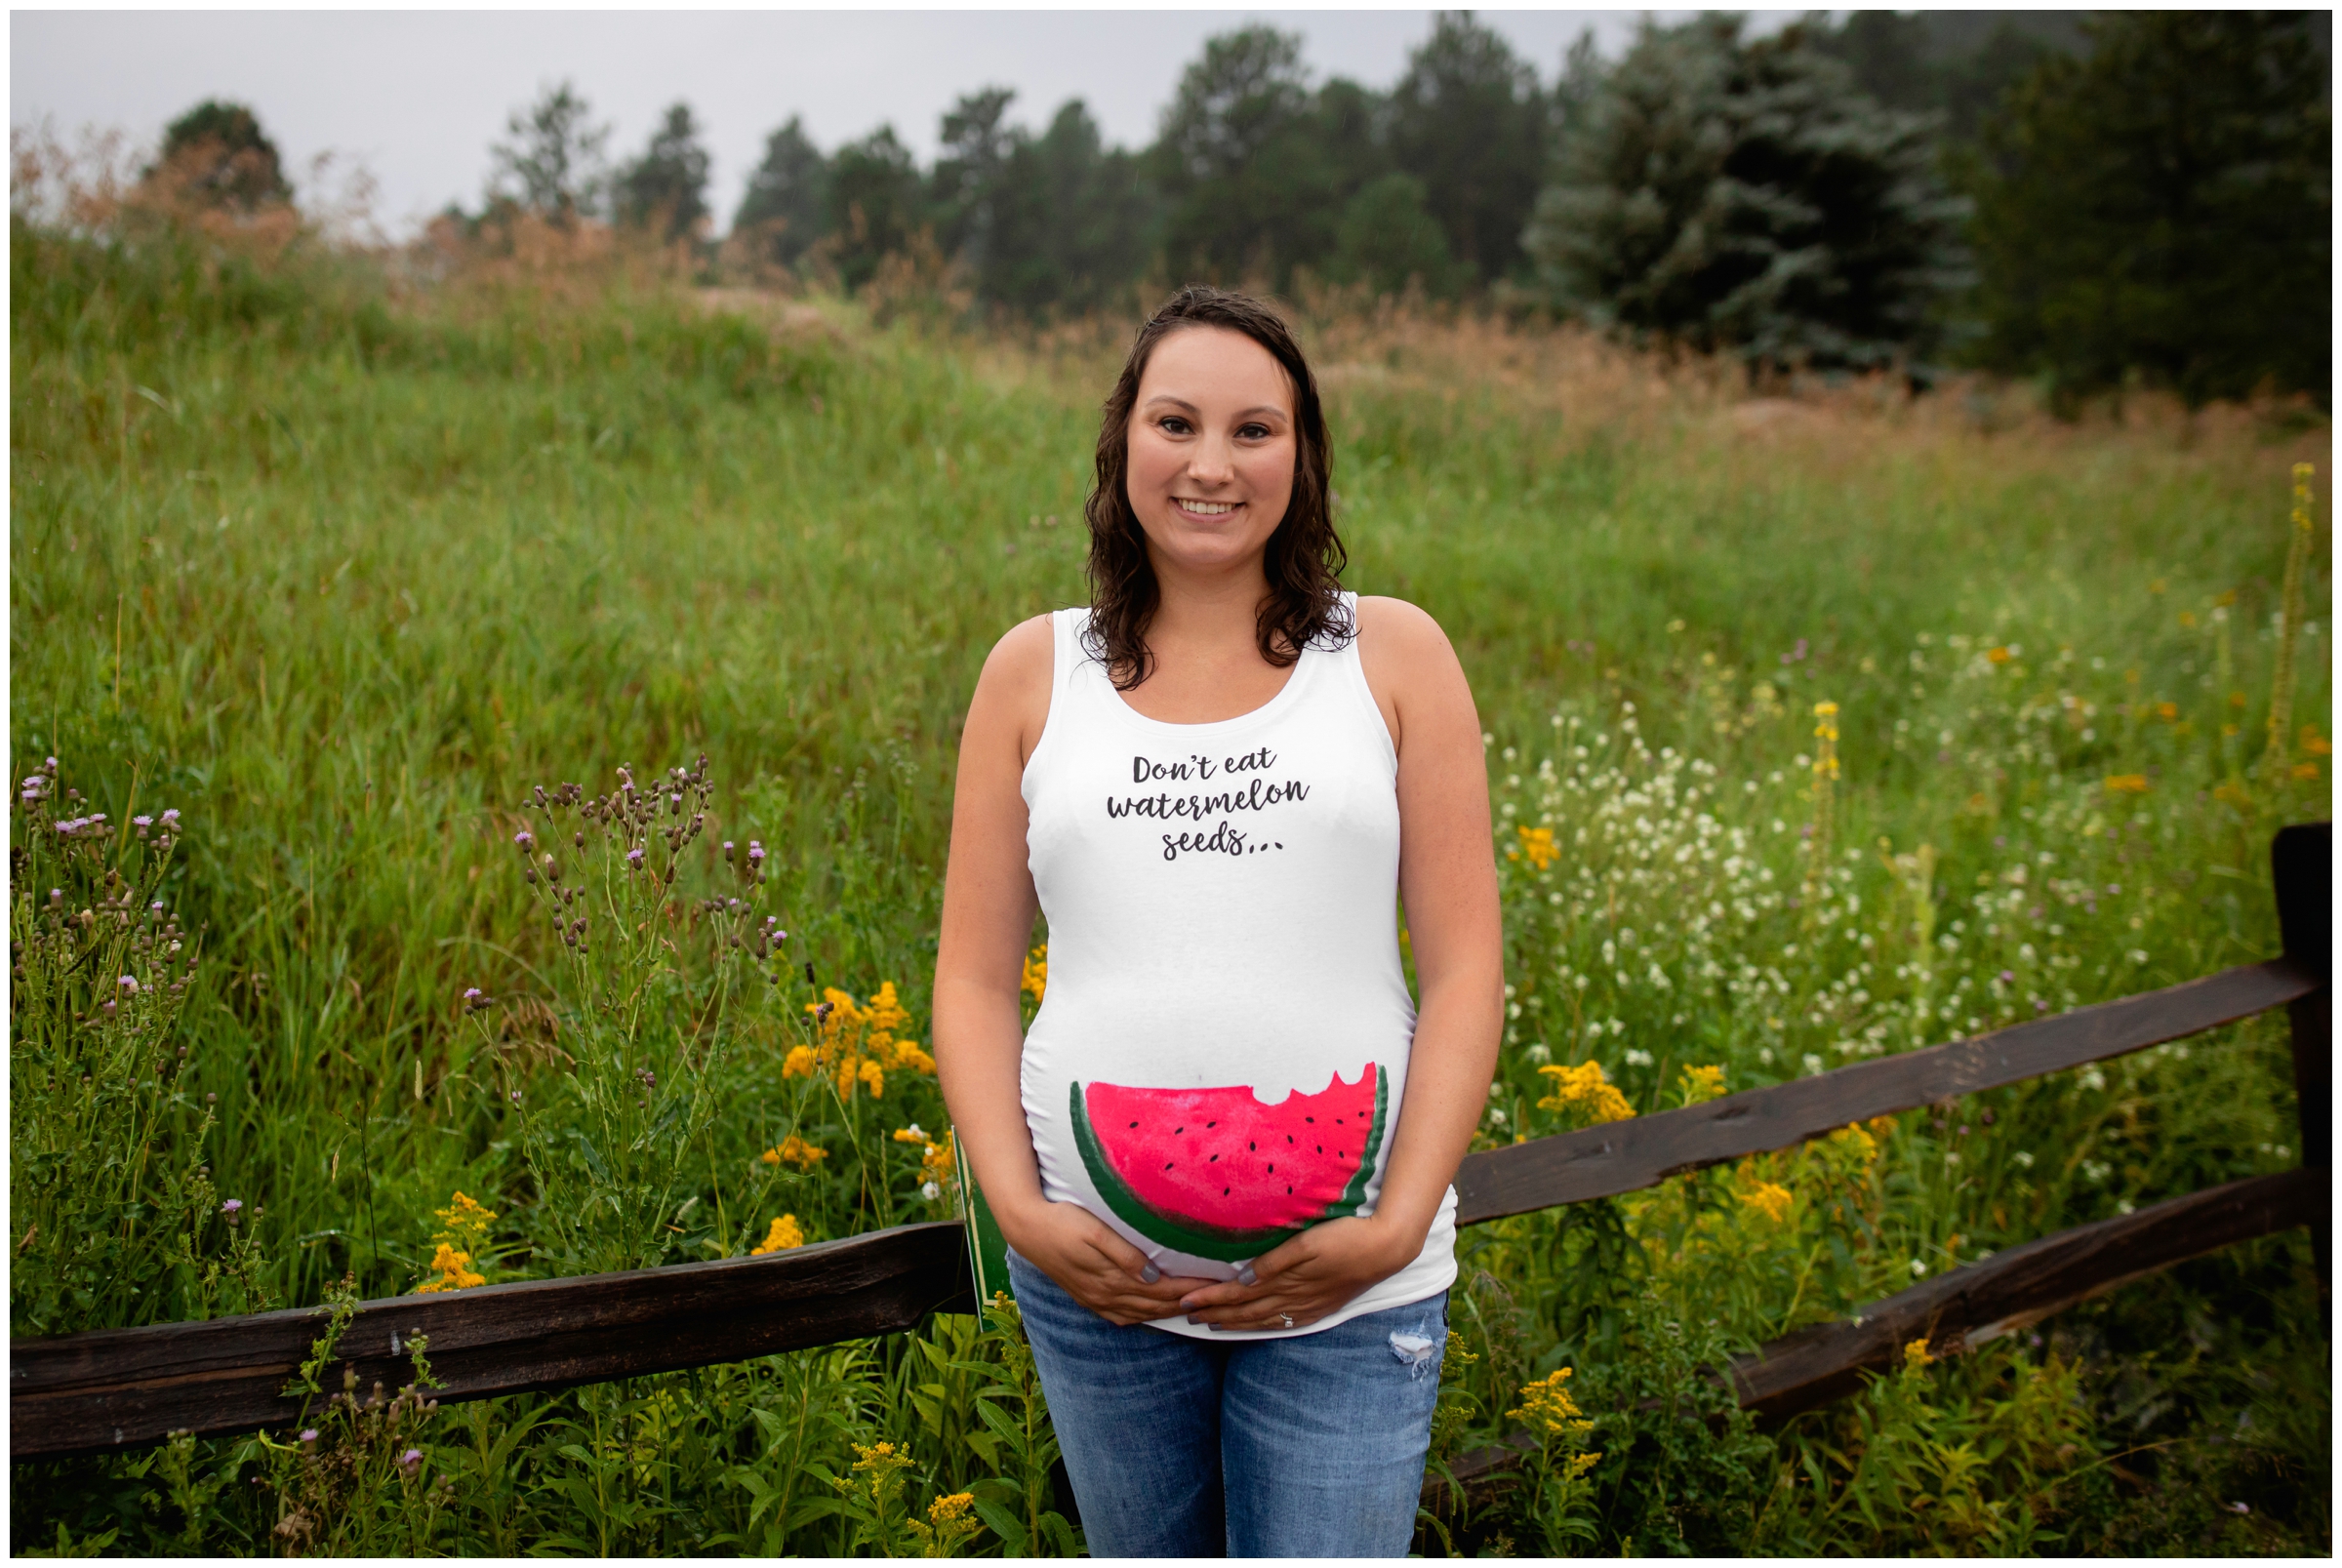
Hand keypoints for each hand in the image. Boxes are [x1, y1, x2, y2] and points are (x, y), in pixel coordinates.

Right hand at [999, 1200, 1215, 1325]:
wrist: (1027, 1228)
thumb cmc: (1063, 1222)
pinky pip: (1121, 1316)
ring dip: (1167, 1312)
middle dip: (1186, 1302)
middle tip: (1214, 1298)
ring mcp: (1095, 1300)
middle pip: (1155, 1305)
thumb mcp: (1094, 1231)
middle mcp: (1105, 1296)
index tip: (1215, 1286)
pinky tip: (1151, 1314)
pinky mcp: (1087, 1297)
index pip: (1161, 1291)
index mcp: (1111, 1280)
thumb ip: (1124, 1255)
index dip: (1189, 1290)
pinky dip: (1143, 1317)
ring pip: (1141, 1313)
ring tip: (1192, 1306)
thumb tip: (1153, 1278)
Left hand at [1174, 1215, 1418, 1331]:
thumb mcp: (1308, 1243)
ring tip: (1211, 1324)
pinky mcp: (1320, 1306)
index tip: (1185, 1302)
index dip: (1211, 1299)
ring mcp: (1308, 1305)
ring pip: (1262, 1319)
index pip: (1239, 1294)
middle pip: (1245, 1311)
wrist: (1386, 1248)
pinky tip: (1256, 1327)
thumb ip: (1274, 1262)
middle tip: (1186, 1316)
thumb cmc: (1346, 1236)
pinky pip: (1284, 1323)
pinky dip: (1263, 1327)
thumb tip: (1242, 1279)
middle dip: (1214, 1314)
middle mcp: (1294, 1299)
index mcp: (1287, 1281)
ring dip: (1234, 1322)